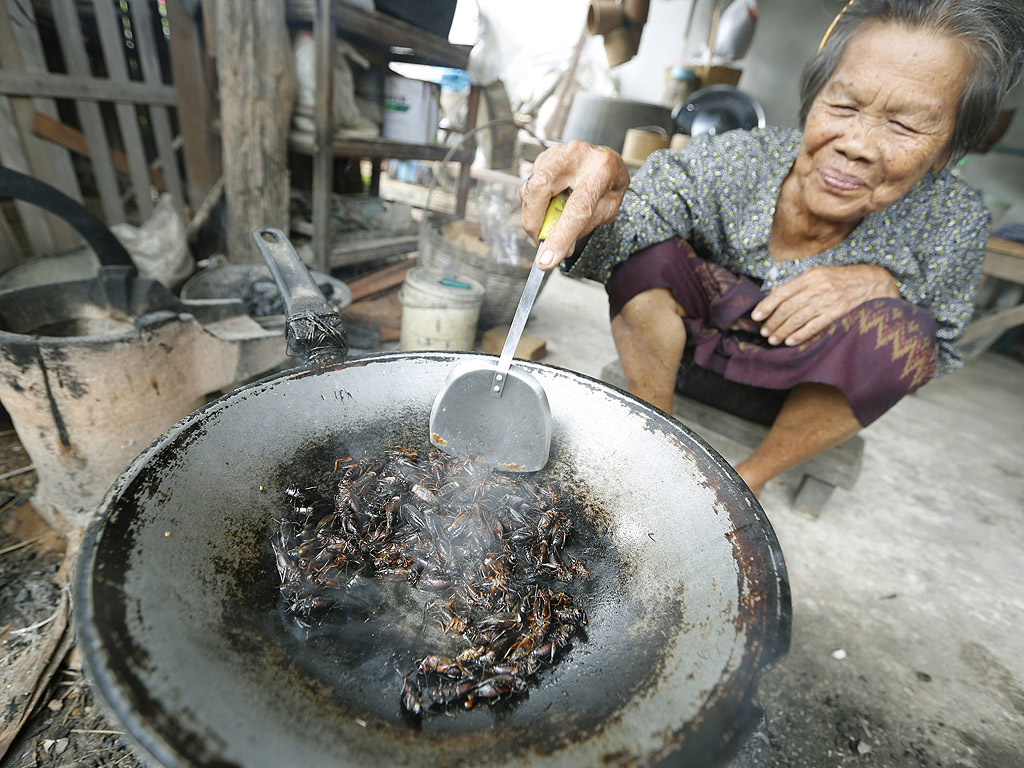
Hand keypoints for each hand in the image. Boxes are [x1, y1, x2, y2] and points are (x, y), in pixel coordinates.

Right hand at [520, 140, 629, 269]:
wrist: (608, 158)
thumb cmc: (609, 186)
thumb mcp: (607, 209)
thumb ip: (584, 228)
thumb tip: (558, 249)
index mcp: (602, 169)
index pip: (578, 207)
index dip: (560, 236)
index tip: (546, 261)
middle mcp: (578, 154)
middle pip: (541, 187)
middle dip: (533, 221)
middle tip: (538, 241)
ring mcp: (559, 151)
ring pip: (530, 187)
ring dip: (533, 214)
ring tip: (548, 224)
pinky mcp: (545, 155)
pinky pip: (530, 184)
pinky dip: (534, 202)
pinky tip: (549, 203)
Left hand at [751, 264, 900, 345]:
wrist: (877, 283)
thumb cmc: (845, 280)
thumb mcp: (822, 275)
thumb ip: (801, 285)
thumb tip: (776, 296)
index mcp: (812, 275)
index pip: (782, 292)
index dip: (766, 305)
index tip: (756, 316)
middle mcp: (819, 286)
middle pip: (788, 307)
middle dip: (773, 321)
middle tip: (764, 332)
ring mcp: (829, 300)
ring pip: (798, 318)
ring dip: (782, 330)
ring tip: (773, 340)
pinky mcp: (839, 313)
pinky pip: (815, 326)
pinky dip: (800, 335)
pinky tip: (790, 341)